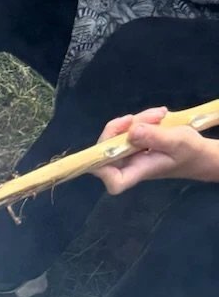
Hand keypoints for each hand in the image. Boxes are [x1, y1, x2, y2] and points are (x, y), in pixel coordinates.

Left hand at [95, 107, 218, 192]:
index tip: (111, 147)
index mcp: (137, 173)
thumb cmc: (189, 152)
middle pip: (106, 151)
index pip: (113, 181)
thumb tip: (132, 131)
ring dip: (137, 120)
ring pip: (117, 135)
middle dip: (123, 128)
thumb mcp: (177, 141)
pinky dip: (140, 119)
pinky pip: (125, 129)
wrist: (194, 150)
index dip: (103, 168)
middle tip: (151, 117)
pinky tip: (158, 116)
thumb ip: (155, 138)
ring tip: (161, 115)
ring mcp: (127, 154)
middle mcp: (127, 166)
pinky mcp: (131, 143)